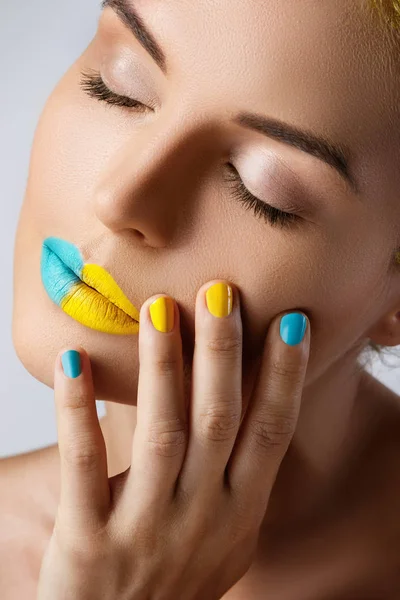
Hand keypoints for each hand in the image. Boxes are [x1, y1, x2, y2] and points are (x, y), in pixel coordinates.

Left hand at [36, 281, 309, 599]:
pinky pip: (83, 467)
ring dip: (163, 368)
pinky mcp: (88, 543)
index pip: (270, 433)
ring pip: (161, 433)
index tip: (289, 322)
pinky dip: (78, 412)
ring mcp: (145, 530)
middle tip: (219, 292)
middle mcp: (200, 517)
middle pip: (218, 421)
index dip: (283, 376)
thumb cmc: (177, 588)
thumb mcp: (224, 544)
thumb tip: (250, 417)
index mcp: (237, 514)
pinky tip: (74, 363)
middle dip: (222, 353)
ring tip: (159, 310)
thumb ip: (236, 486)